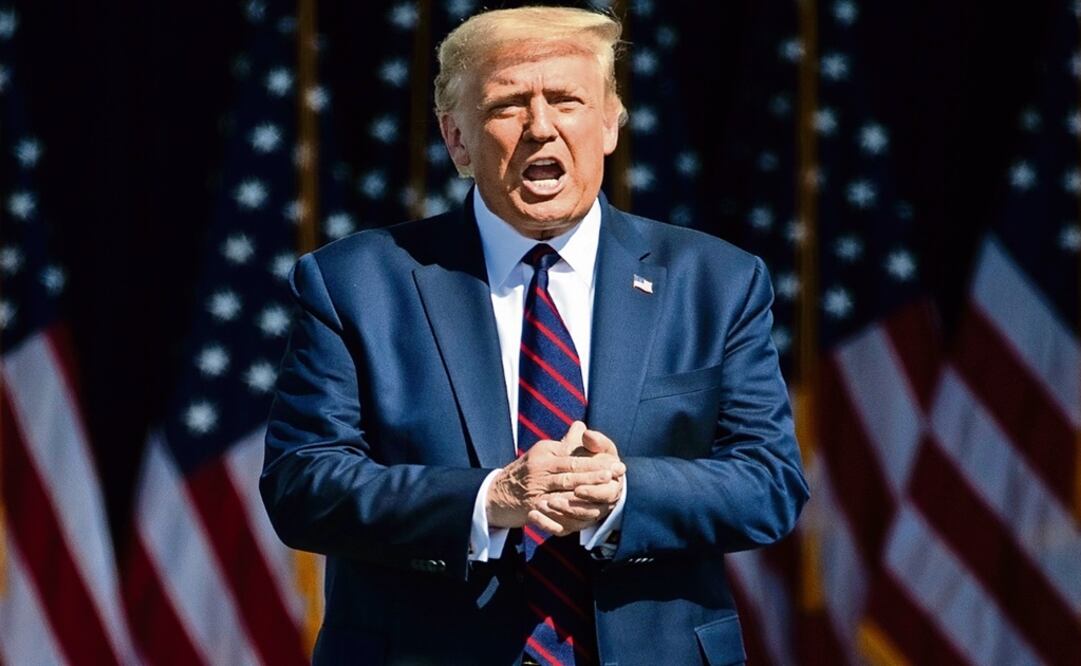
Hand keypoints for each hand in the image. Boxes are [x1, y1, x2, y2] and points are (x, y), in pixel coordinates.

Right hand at [486, 422, 623, 528]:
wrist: (495, 493)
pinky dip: (568, 515)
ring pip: (565, 492)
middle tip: (616, 476)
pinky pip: (553, 512)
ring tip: (605, 493)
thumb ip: (564, 443)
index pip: (573, 458)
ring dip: (587, 494)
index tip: (614, 463)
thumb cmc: (525, 471)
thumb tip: (581, 426)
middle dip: (595, 476)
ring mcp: (534, 490)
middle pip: (571, 474)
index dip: (594, 462)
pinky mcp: (531, 508)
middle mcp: (538, 470)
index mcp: (544, 455)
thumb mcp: (543, 453)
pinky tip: (584, 516)